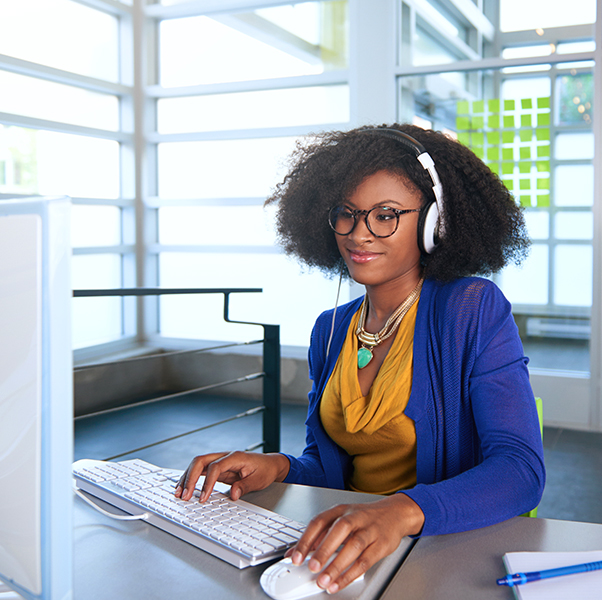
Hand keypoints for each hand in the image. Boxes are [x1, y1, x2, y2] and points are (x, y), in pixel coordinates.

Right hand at [174, 451, 289, 501]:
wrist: (269, 464)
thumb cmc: (264, 470)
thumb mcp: (259, 480)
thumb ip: (245, 486)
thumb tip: (233, 494)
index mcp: (235, 457)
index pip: (215, 467)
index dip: (207, 482)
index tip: (203, 498)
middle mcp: (224, 456)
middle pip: (201, 461)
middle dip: (190, 478)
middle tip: (184, 495)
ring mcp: (219, 461)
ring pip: (197, 465)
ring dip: (187, 478)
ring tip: (179, 493)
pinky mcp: (217, 468)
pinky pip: (200, 471)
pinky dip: (190, 479)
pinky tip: (184, 488)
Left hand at [287, 494, 424, 593]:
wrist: (395, 513)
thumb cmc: (363, 518)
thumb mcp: (340, 519)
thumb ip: (319, 535)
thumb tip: (295, 552)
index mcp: (340, 510)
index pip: (319, 521)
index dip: (306, 539)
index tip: (295, 557)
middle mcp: (354, 517)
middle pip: (339, 531)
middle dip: (324, 550)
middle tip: (312, 567)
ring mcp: (369, 530)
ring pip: (353, 546)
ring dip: (337, 565)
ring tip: (324, 580)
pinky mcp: (381, 544)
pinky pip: (366, 560)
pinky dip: (351, 574)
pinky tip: (340, 583)